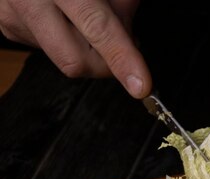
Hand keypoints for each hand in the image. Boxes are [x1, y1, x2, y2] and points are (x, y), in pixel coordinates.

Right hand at [0, 0, 150, 97]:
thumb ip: (122, 3)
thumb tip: (132, 42)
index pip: (96, 25)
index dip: (121, 56)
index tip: (140, 85)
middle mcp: (29, 0)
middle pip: (76, 60)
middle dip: (108, 63)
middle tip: (124, 44)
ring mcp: (13, 15)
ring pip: (64, 59)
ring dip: (89, 50)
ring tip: (90, 19)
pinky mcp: (9, 27)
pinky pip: (49, 50)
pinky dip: (69, 40)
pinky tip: (68, 18)